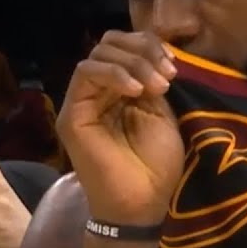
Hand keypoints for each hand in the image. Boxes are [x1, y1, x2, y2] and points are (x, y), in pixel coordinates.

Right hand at [56, 31, 183, 225]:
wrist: (142, 203)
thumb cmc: (155, 166)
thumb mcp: (161, 114)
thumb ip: (151, 81)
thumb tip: (154, 55)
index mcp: (120, 91)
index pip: (124, 48)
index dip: (149, 46)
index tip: (174, 65)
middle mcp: (98, 92)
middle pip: (109, 44)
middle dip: (142, 50)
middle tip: (167, 74)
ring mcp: (82, 102)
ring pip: (98, 55)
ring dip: (133, 63)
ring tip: (157, 86)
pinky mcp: (72, 114)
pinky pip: (85, 73)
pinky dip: (114, 74)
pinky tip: (136, 90)